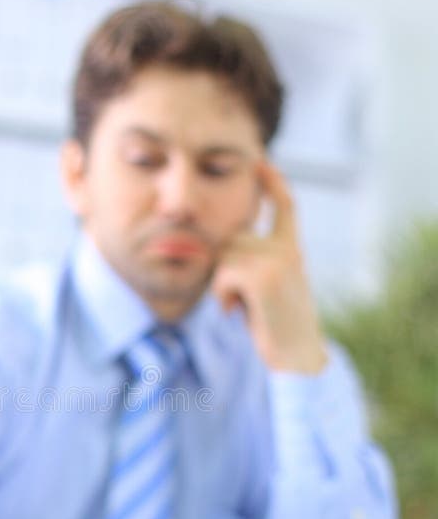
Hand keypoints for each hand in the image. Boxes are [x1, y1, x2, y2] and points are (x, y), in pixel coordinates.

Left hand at [211, 159, 327, 373]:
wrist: (297, 358)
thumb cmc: (276, 326)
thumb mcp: (269, 287)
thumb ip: (255, 262)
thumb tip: (225, 245)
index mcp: (293, 249)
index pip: (285, 205)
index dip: (272, 182)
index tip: (261, 161)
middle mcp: (288, 249)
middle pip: (233, 239)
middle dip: (224, 268)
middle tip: (238, 299)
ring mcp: (278, 261)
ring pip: (225, 256)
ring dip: (221, 285)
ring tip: (240, 307)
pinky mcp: (264, 277)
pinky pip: (222, 274)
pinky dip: (221, 296)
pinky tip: (237, 313)